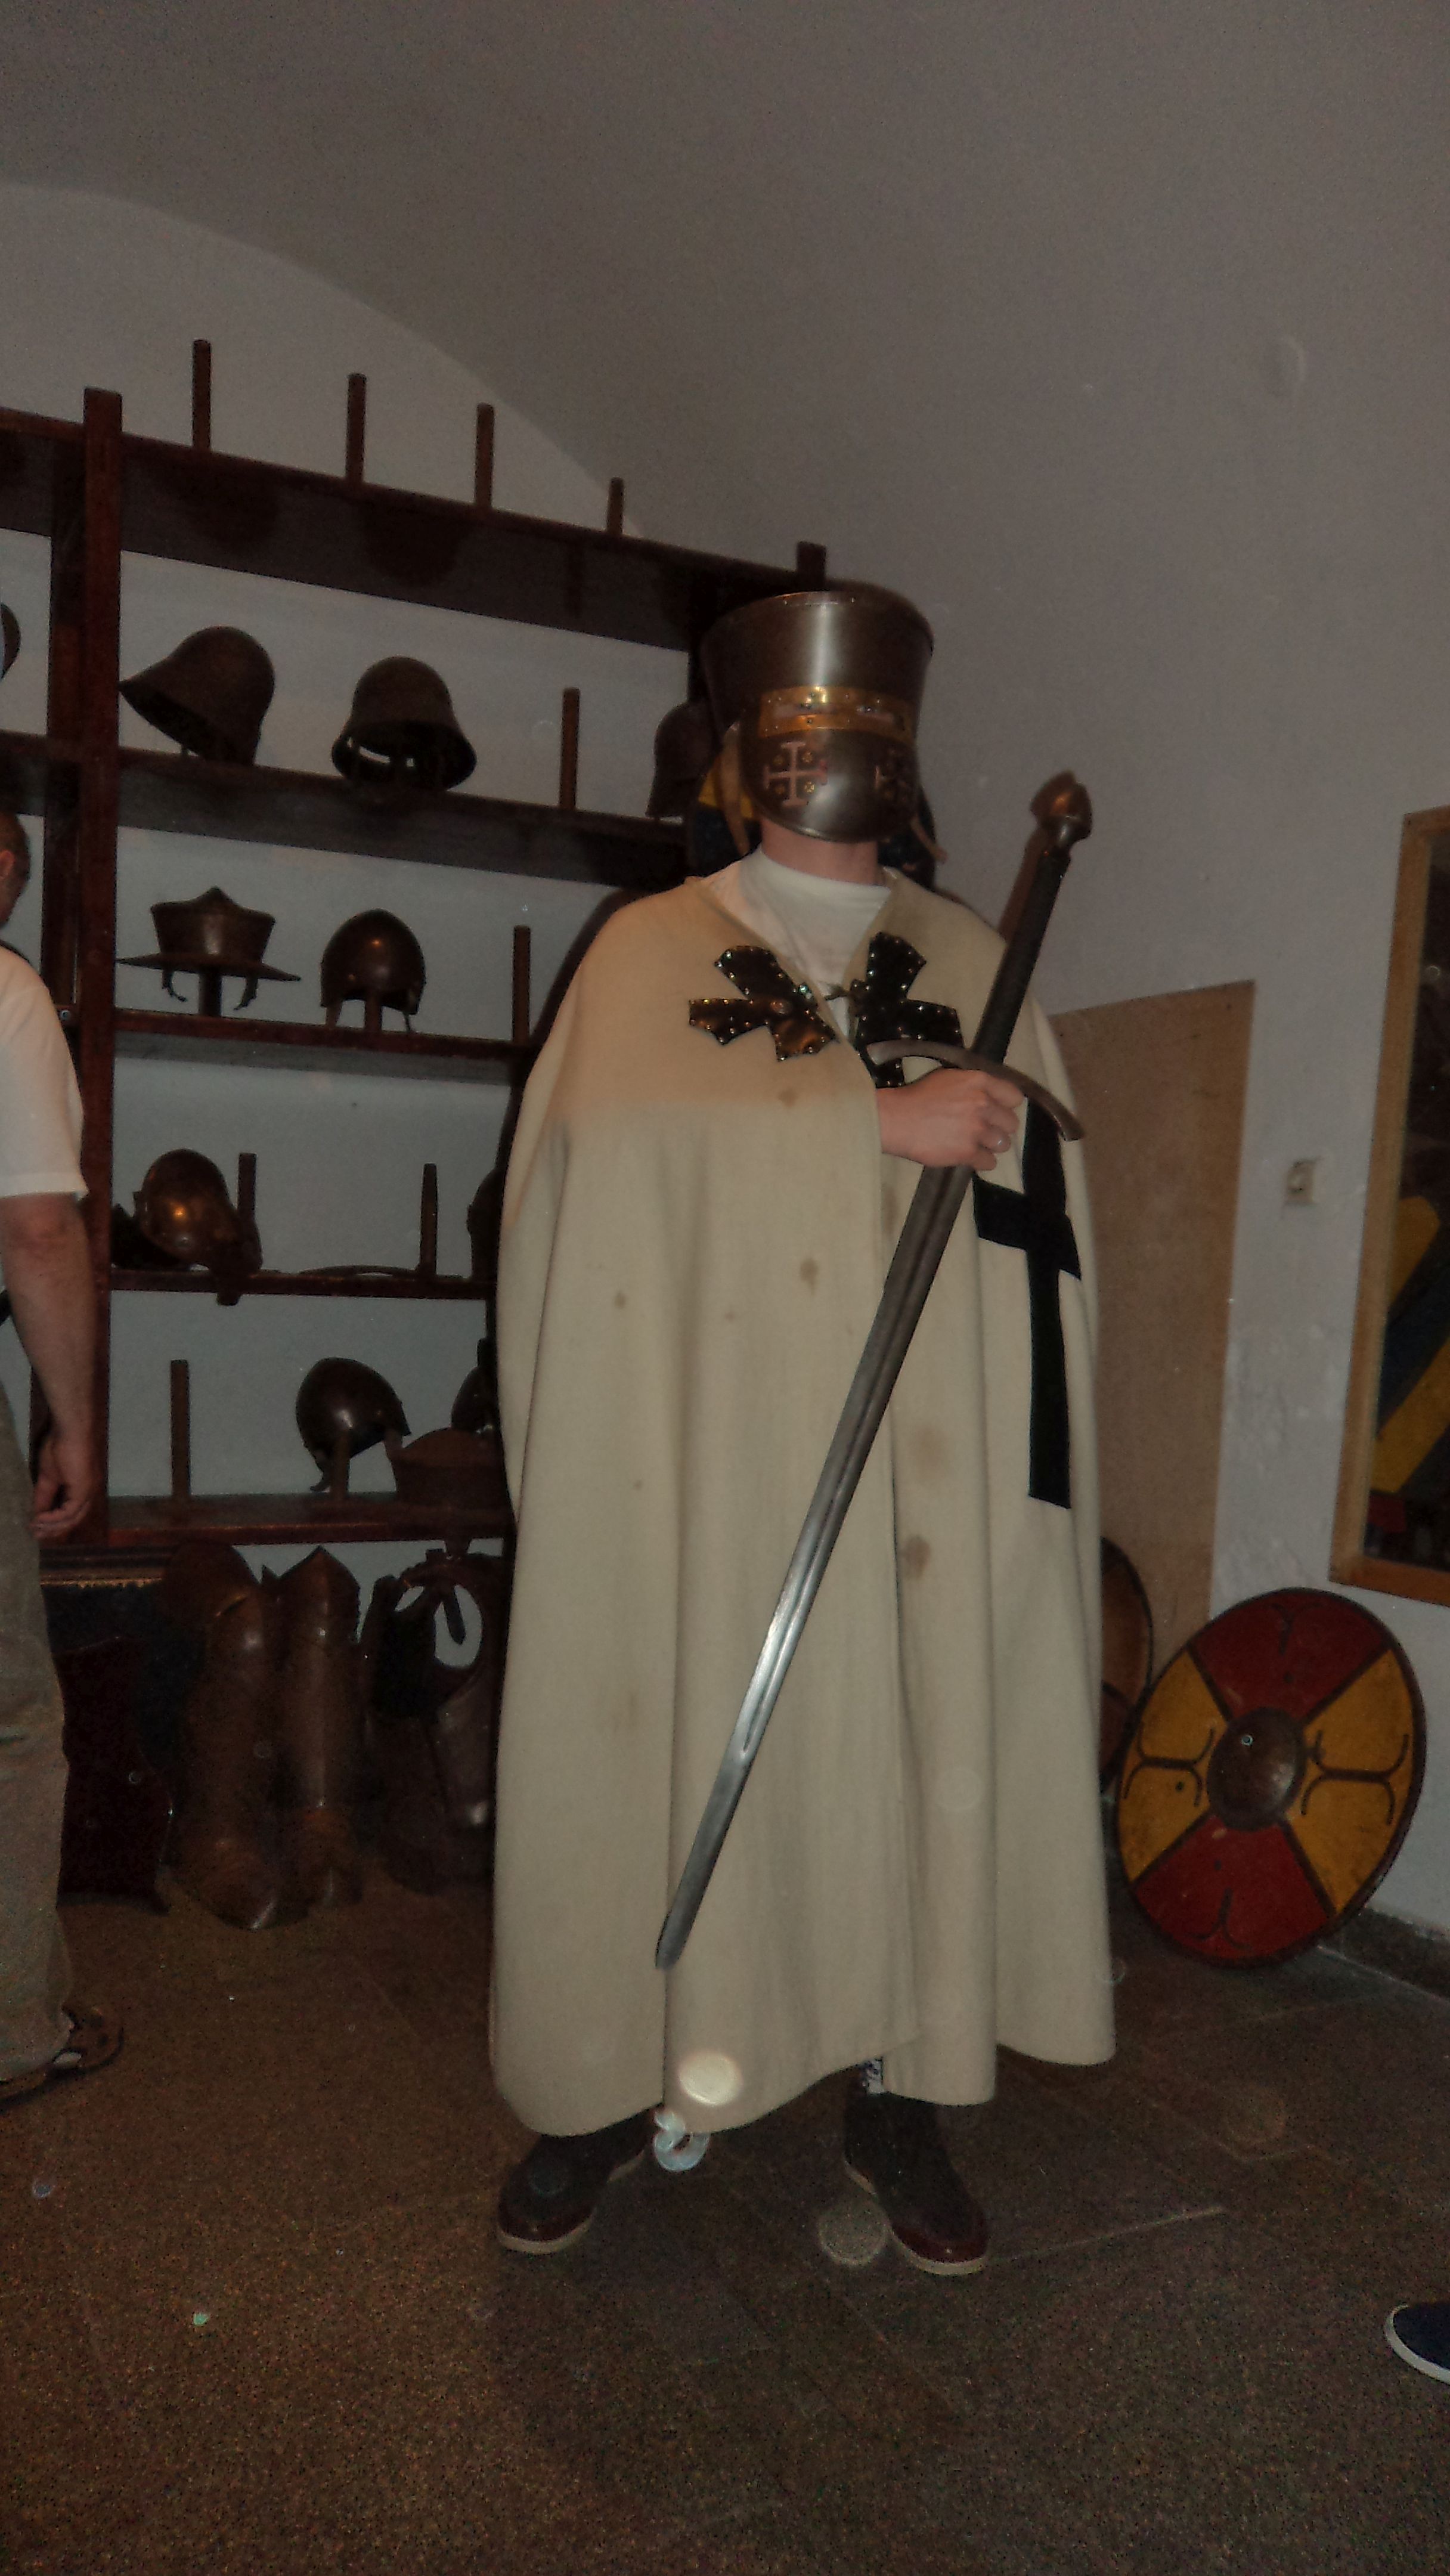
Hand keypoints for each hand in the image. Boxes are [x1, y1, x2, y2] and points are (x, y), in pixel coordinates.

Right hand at [32, 1423, 97, 1537]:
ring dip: (52, 1526)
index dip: (54, 1522)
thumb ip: (44, 1495)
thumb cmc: (60, 1447)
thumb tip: (36, 1513)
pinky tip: (40, 1520)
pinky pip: (69, 1511)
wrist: (71, 1430)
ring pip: (72, 1518)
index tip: (36, 1528)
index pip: (71, 1512)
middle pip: (73, 1520)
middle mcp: (89, 1493)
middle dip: (54, 1530)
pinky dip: (54, 1518)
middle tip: (36, 1536)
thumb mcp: (48, 1476)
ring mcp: (88, 1492)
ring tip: (35, 1530)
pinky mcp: (84, 1490)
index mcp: (82, 1488)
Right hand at [876, 1069, 1022, 1170]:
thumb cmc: (918, 1097)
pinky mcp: (968, 1152)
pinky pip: (989, 1162)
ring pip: (1003, 1144)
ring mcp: (977, 1129)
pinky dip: (981, 1162)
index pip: (1014, 1097)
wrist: (896, 1119)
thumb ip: (973, 1085)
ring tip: (975, 1144)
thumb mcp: (949, 1078)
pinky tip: (968, 1156)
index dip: (1007, 1106)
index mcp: (979, 1082)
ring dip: (991, 1145)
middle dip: (999, 1127)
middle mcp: (983, 1104)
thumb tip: (990, 1096)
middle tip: (983, 1130)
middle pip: (1011, 1123)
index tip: (997, 1112)